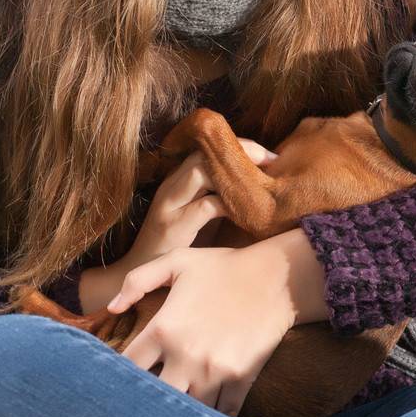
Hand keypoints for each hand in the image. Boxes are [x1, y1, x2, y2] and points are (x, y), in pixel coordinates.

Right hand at [80, 140, 276, 314]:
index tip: (270, 155)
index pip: (208, 146)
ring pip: (201, 171)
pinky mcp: (172, 227)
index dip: (239, 144)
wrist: (143, 271)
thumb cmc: (183, 242)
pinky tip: (249, 213)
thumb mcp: (205, 213)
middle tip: (272, 160)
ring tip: (262, 182)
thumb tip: (264, 184)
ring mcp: (169, 204)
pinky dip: (230, 206)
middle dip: (242, 151)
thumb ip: (224, 194)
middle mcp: (172, 184)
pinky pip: (206, 206)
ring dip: (235, 173)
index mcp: (180, 177)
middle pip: (206, 151)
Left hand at [104, 245, 293, 416]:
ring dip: (183, 409)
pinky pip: (225, 411)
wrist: (278, 276)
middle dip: (147, 400)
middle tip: (145, 403)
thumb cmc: (225, 266)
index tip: (122, 377)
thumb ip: (137, 280)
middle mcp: (186, 356)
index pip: (127, 366)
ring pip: (188, 409)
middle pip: (153, 397)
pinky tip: (210, 414)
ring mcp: (216, 370)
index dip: (119, 374)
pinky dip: (217, 415)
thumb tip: (110, 308)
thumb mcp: (177, 260)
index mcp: (164, 329)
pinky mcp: (242, 377)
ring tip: (176, 411)